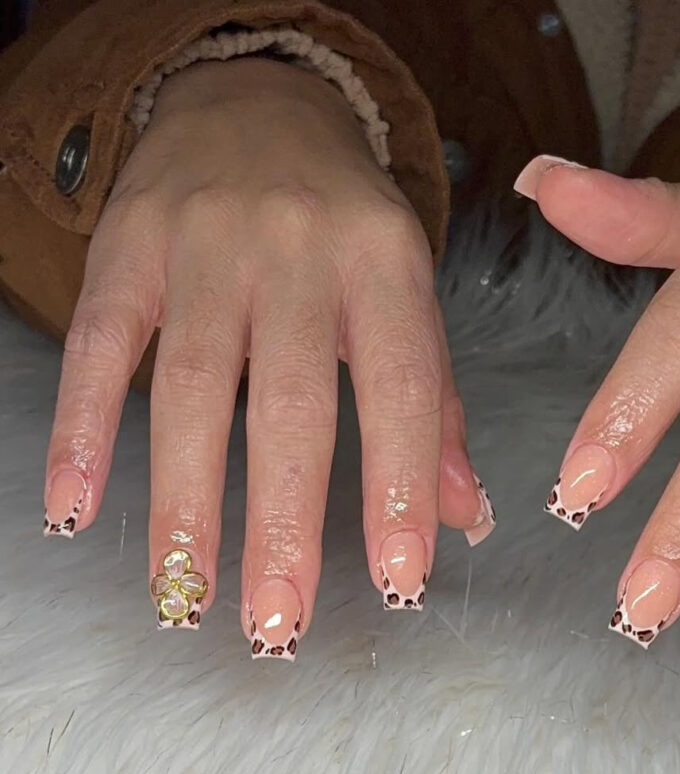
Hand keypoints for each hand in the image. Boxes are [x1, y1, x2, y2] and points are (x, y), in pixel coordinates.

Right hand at [43, 58, 494, 657]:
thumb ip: (434, 405)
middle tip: (278, 624)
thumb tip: (464, 517)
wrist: (259, 105)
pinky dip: (84, 427)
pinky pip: (99, 342)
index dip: (401, 486)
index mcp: (386, 265)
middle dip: (284, 522)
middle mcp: (299, 252)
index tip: (401, 581)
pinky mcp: (127, 245)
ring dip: (185, 501)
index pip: (400, 387)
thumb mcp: (409, 294)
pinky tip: (76, 509)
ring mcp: (205, 245)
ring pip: (191, 385)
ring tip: (185, 596)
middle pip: (289, 402)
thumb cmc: (347, 223)